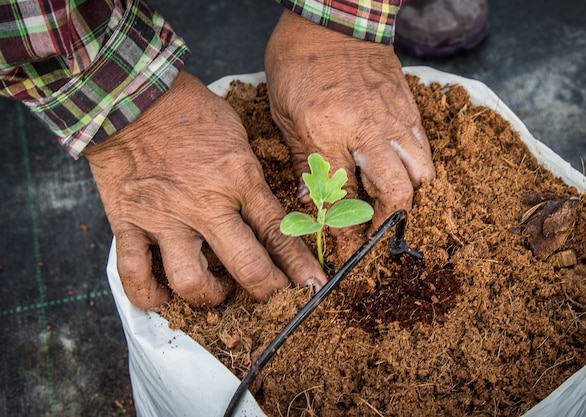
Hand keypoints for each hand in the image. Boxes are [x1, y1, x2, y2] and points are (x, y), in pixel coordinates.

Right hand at [84, 70, 325, 309]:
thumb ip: (251, 177)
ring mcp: (165, 218)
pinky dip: (147, 294)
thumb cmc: (190, 112)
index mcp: (239, 180)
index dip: (300, 266)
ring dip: (209, 297)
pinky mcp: (129, 222)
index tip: (313, 286)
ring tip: (216, 292)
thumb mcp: (238, 138)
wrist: (133, 96)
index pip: (279, 233)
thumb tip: (269, 209)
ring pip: (191, 280)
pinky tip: (160, 299)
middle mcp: (205, 206)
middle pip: (247, 266)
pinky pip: (134, 273)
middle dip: (268, 291)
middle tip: (273, 297)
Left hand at [265, 10, 435, 256]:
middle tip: (374, 237)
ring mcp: (393, 119)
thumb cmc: (299, 61)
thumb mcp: (284, 112)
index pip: (343, 197)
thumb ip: (302, 159)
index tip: (346, 251)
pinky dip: (417, 170)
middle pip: (394, 193)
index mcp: (327, 133)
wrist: (334, 17)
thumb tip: (309, 199)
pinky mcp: (408, 108)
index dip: (345, 231)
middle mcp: (366, 131)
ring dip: (408, 199)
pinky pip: (423, 148)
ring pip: (420, 173)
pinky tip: (402, 177)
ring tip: (391, 210)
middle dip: (386, 224)